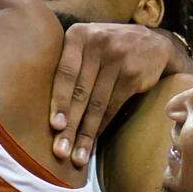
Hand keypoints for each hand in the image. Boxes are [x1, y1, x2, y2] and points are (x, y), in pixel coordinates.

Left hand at [50, 23, 192, 167]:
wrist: (154, 43)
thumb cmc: (106, 50)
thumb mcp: (86, 44)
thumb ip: (67, 63)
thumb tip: (38, 103)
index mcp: (78, 35)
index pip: (65, 73)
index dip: (59, 101)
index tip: (55, 126)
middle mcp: (98, 43)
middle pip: (80, 92)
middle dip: (70, 125)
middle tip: (60, 151)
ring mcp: (119, 59)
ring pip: (97, 104)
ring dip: (86, 133)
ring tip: (77, 156)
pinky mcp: (134, 75)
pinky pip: (113, 106)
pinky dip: (102, 126)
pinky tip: (92, 141)